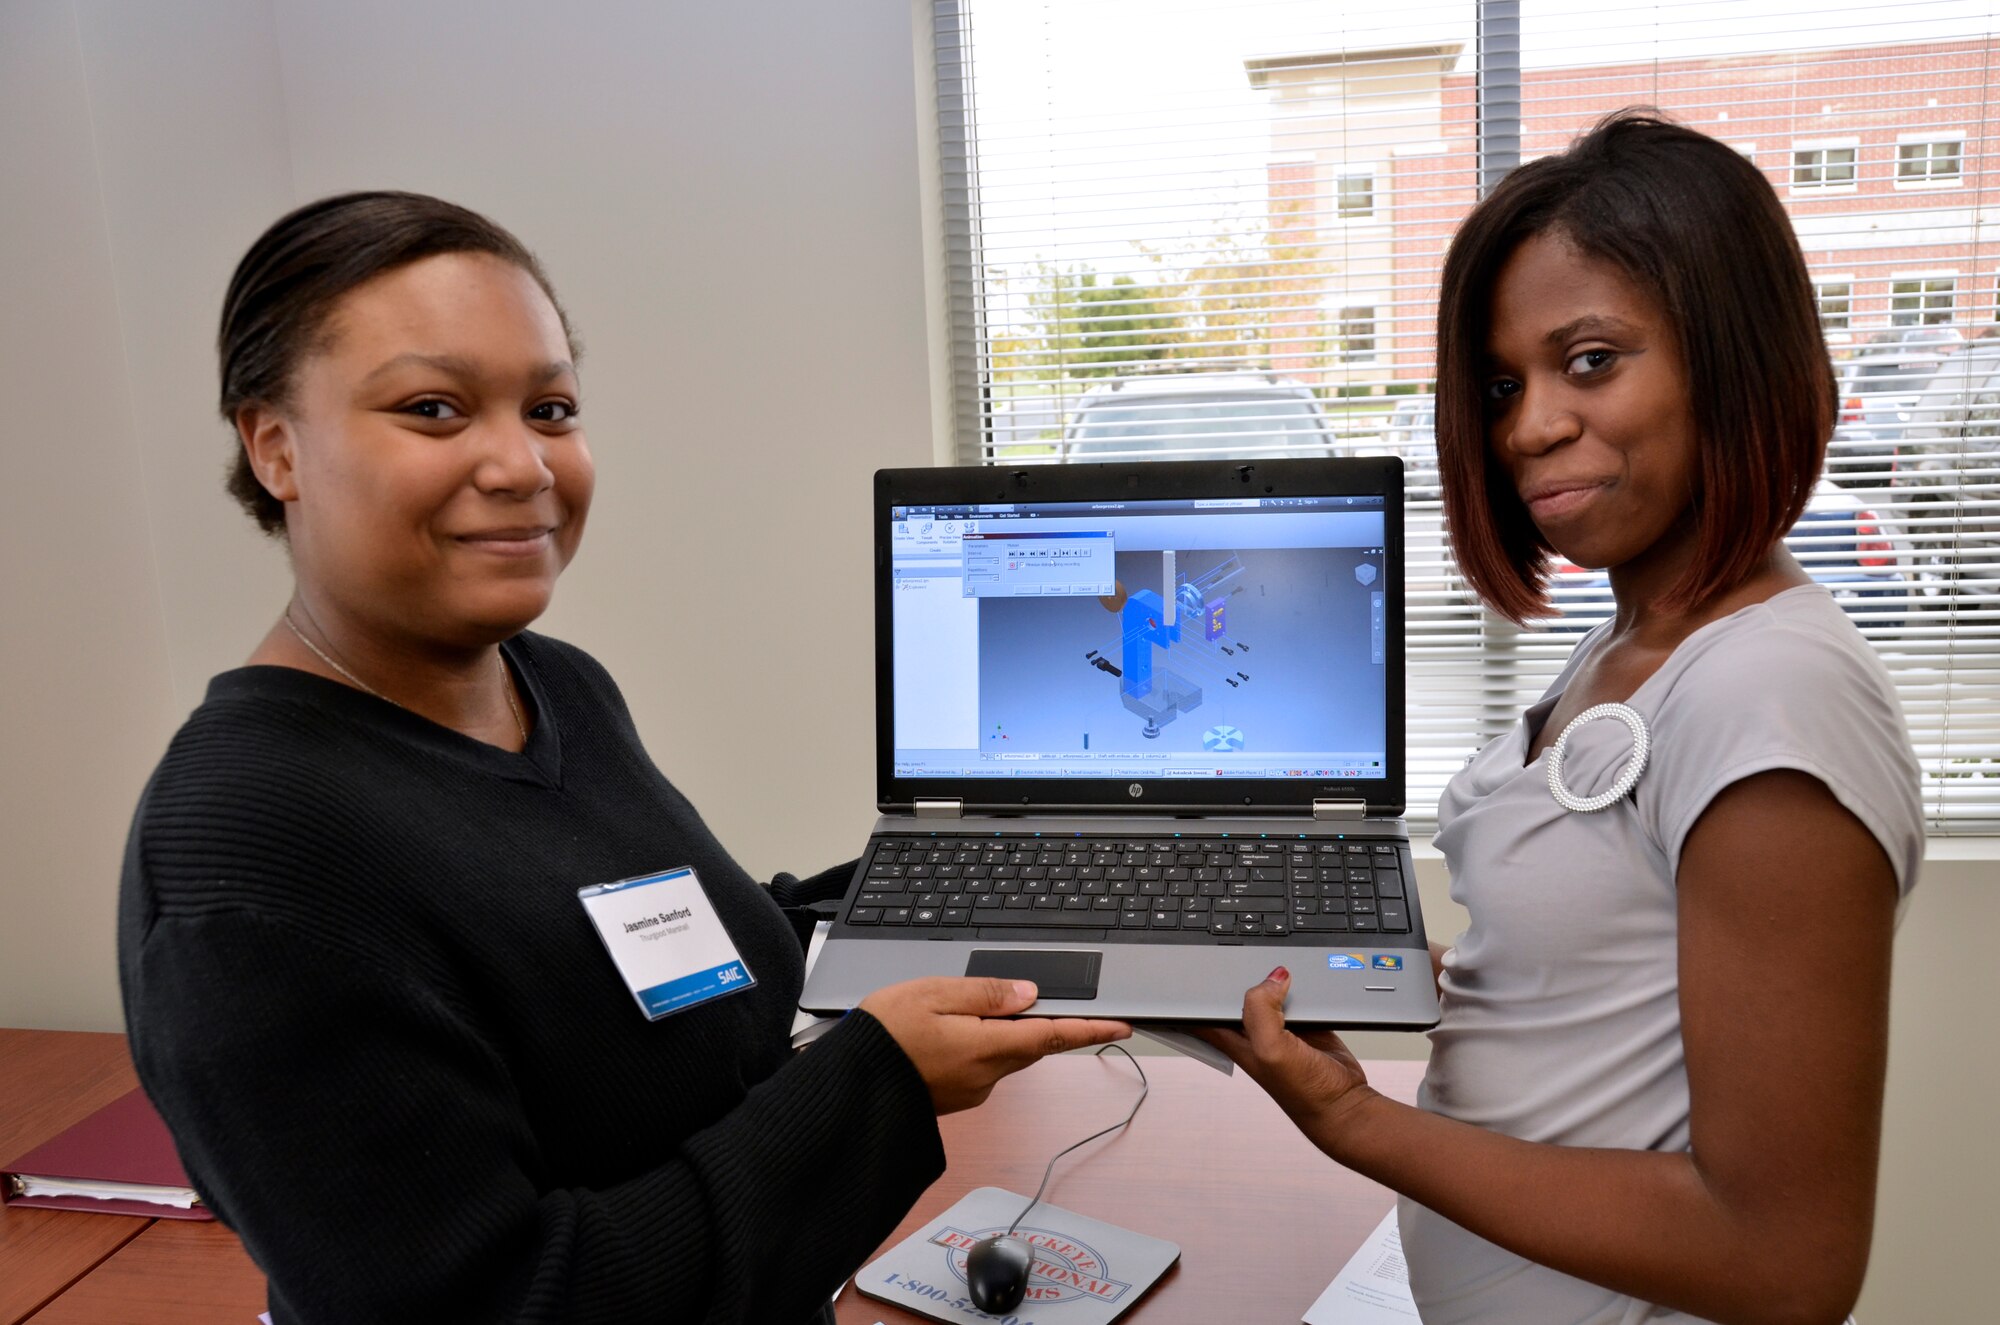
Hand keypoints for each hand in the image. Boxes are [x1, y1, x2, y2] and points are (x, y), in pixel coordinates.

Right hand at [859, 977, 1131, 1114]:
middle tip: (1053, 1001)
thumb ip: (986, 994)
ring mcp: (971, 1091)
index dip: (1091, 1029)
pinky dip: (982, 1044)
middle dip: (1045, 1024)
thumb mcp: (933, 994)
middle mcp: (986, 1076)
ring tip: (971, 1007)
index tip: (1123, 1026)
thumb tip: (1030, 994)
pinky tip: (954, 1029)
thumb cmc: (883, 1037)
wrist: (848, 1087)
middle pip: (1032, 1045)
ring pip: (1005, 1054)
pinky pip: (982, 1065)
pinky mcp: (955, 1097)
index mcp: (987, 1048)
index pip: (1053, 1036)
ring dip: (1005, 1032)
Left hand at [1192, 967, 1376, 1148]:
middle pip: (1235, 994)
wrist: (1345, 1103)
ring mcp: (1280, 1025)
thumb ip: (1261, 1011)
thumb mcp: (1271, 1050)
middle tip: (1229, 954)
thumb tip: (1272, 978)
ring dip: (1271, 978)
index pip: (1200, 1015)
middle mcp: (1254, 1031)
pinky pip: (1298, 994)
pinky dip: (1300, 985)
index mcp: (1234, 1038)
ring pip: (1268, 991)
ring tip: (1270, 959)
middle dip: (1232, 975)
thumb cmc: (1303, 1092)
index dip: (1187, 996)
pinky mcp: (1305, 1021)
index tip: (1176, 975)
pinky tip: (1302, 978)